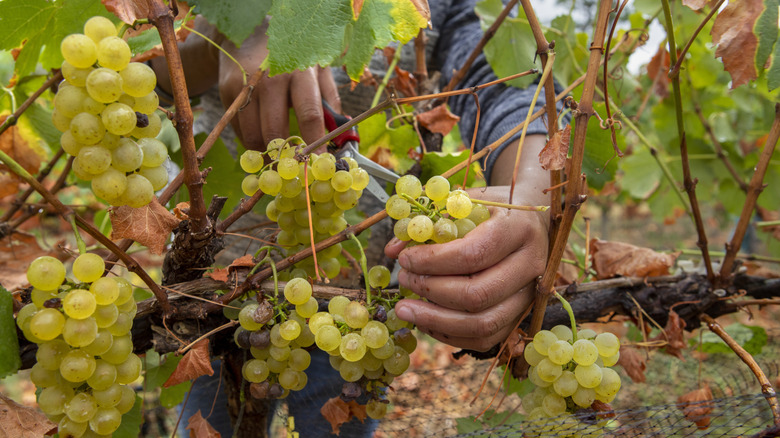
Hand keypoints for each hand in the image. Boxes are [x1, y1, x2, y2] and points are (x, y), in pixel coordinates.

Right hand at [151, 17, 340, 150]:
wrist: (250, 35)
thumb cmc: (292, 57)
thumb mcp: (318, 70)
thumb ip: (330, 100)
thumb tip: (341, 131)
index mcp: (300, 74)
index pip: (310, 114)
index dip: (314, 142)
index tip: (318, 161)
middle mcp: (272, 80)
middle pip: (276, 131)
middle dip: (285, 154)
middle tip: (293, 164)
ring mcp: (247, 87)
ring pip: (254, 136)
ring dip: (265, 151)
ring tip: (276, 151)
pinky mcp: (228, 93)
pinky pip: (239, 130)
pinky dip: (250, 139)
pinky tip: (260, 132)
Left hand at [384, 186, 548, 350]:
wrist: (530, 221)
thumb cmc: (490, 209)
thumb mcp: (461, 203)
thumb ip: (427, 221)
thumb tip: (393, 250)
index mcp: (518, 228)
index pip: (473, 254)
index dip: (432, 261)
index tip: (405, 259)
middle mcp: (531, 264)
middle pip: (478, 294)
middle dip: (431, 291)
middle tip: (403, 280)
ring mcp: (530, 295)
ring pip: (483, 323)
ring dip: (436, 320)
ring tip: (405, 308)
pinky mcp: (522, 315)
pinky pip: (485, 338)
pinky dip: (450, 334)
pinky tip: (425, 320)